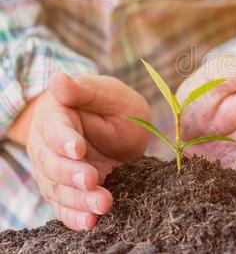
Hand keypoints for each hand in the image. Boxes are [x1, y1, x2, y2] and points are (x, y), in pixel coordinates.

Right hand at [26, 73, 149, 229]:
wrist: (120, 128)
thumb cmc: (114, 105)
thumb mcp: (108, 93)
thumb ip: (85, 90)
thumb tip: (58, 79)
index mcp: (55, 117)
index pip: (54, 130)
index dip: (64, 140)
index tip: (78, 148)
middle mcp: (48, 147)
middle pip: (52, 164)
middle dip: (71, 175)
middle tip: (92, 180)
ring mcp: (55, 172)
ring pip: (58, 190)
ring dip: (78, 200)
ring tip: (102, 205)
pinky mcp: (67, 192)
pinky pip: (66, 208)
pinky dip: (76, 218)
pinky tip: (91, 223)